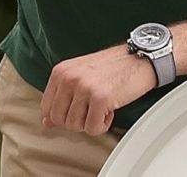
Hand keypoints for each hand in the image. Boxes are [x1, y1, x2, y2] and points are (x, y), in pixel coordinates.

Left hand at [40, 44, 156, 134]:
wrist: (139, 58)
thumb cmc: (113, 67)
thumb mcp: (81, 75)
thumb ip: (63, 96)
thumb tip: (48, 122)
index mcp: (61, 71)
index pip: (46, 107)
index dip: (61, 117)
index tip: (76, 113)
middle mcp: (69, 78)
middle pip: (60, 120)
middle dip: (77, 121)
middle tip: (92, 111)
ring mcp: (84, 87)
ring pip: (75, 126)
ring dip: (91, 122)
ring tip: (102, 108)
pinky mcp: (100, 98)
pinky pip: (93, 128)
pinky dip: (103, 125)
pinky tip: (110, 110)